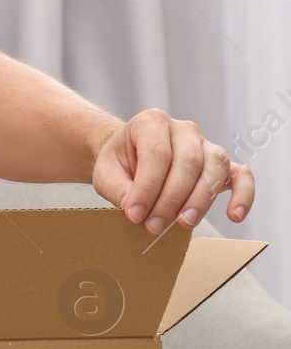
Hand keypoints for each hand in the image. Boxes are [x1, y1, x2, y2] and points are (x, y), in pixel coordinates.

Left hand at [91, 108, 253, 234]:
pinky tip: (234, 216)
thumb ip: (118, 189)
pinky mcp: (221, 165)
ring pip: (215, 167)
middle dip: (171, 198)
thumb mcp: (105, 173)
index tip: (134, 214)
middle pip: (188, 161)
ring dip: (201, 200)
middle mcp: (183, 129)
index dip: (147, 187)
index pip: (157, 154)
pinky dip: (243, 195)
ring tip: (184, 224)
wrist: (128, 156)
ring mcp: (206, 145)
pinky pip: (242, 175)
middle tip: (154, 226)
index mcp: (152, 121)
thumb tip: (137, 211)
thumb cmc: (119, 163)